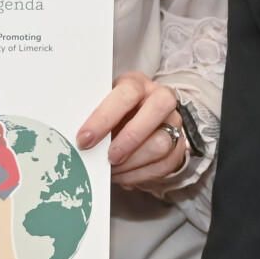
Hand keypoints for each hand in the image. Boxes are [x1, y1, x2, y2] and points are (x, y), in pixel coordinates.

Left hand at [78, 73, 188, 188]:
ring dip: (133, 163)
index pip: (126, 94)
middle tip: (108, 158)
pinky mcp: (180, 145)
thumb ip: (95, 116)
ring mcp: (174, 122)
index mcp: (138, 83)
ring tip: (113, 169)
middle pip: (153, 114)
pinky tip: (123, 175)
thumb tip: (80, 140)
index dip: (104, 117)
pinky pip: (165, 164)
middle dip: (127, 141)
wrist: (141, 117)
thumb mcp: (104, 105)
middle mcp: (161, 98)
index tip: (84, 139)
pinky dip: (140, 175)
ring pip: (161, 144)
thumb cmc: (116, 111)